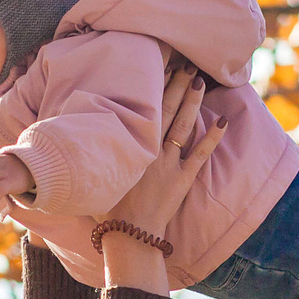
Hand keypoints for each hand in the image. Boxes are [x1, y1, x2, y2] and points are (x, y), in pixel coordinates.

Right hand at [106, 69, 225, 240]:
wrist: (128, 233)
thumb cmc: (108, 209)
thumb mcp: (96, 175)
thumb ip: (93, 154)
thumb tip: (75, 136)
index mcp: (130, 147)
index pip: (144, 110)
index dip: (154, 89)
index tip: (161, 69)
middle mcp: (150, 150)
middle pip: (165, 111)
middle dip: (175, 86)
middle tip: (186, 65)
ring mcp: (169, 164)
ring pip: (183, 126)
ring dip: (192, 103)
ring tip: (199, 81)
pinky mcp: (183, 180)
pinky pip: (200, 154)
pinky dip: (212, 138)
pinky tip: (223, 121)